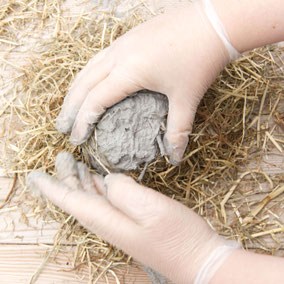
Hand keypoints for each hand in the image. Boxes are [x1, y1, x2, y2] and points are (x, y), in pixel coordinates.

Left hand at [27, 152, 238, 282]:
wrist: (197, 257)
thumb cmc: (176, 236)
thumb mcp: (150, 208)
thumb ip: (123, 190)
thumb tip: (108, 179)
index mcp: (105, 219)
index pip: (68, 200)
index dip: (50, 186)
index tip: (34, 175)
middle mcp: (108, 221)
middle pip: (77, 197)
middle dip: (66, 176)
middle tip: (63, 156)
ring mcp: (120, 221)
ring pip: (91, 197)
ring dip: (81, 179)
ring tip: (76, 163)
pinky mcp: (132, 218)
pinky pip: (107, 198)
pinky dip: (99, 185)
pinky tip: (101, 178)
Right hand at [56, 2, 229, 164]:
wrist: (213, 22)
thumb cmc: (199, 59)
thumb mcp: (187, 98)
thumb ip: (178, 130)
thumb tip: (175, 157)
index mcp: (129, 71)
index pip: (95, 101)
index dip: (83, 122)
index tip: (76, 139)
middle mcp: (118, 55)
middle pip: (83, 84)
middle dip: (70, 108)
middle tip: (62, 127)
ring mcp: (122, 43)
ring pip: (87, 68)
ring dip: (75, 89)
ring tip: (69, 107)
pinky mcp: (129, 38)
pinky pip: (99, 58)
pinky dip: (88, 75)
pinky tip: (91, 82)